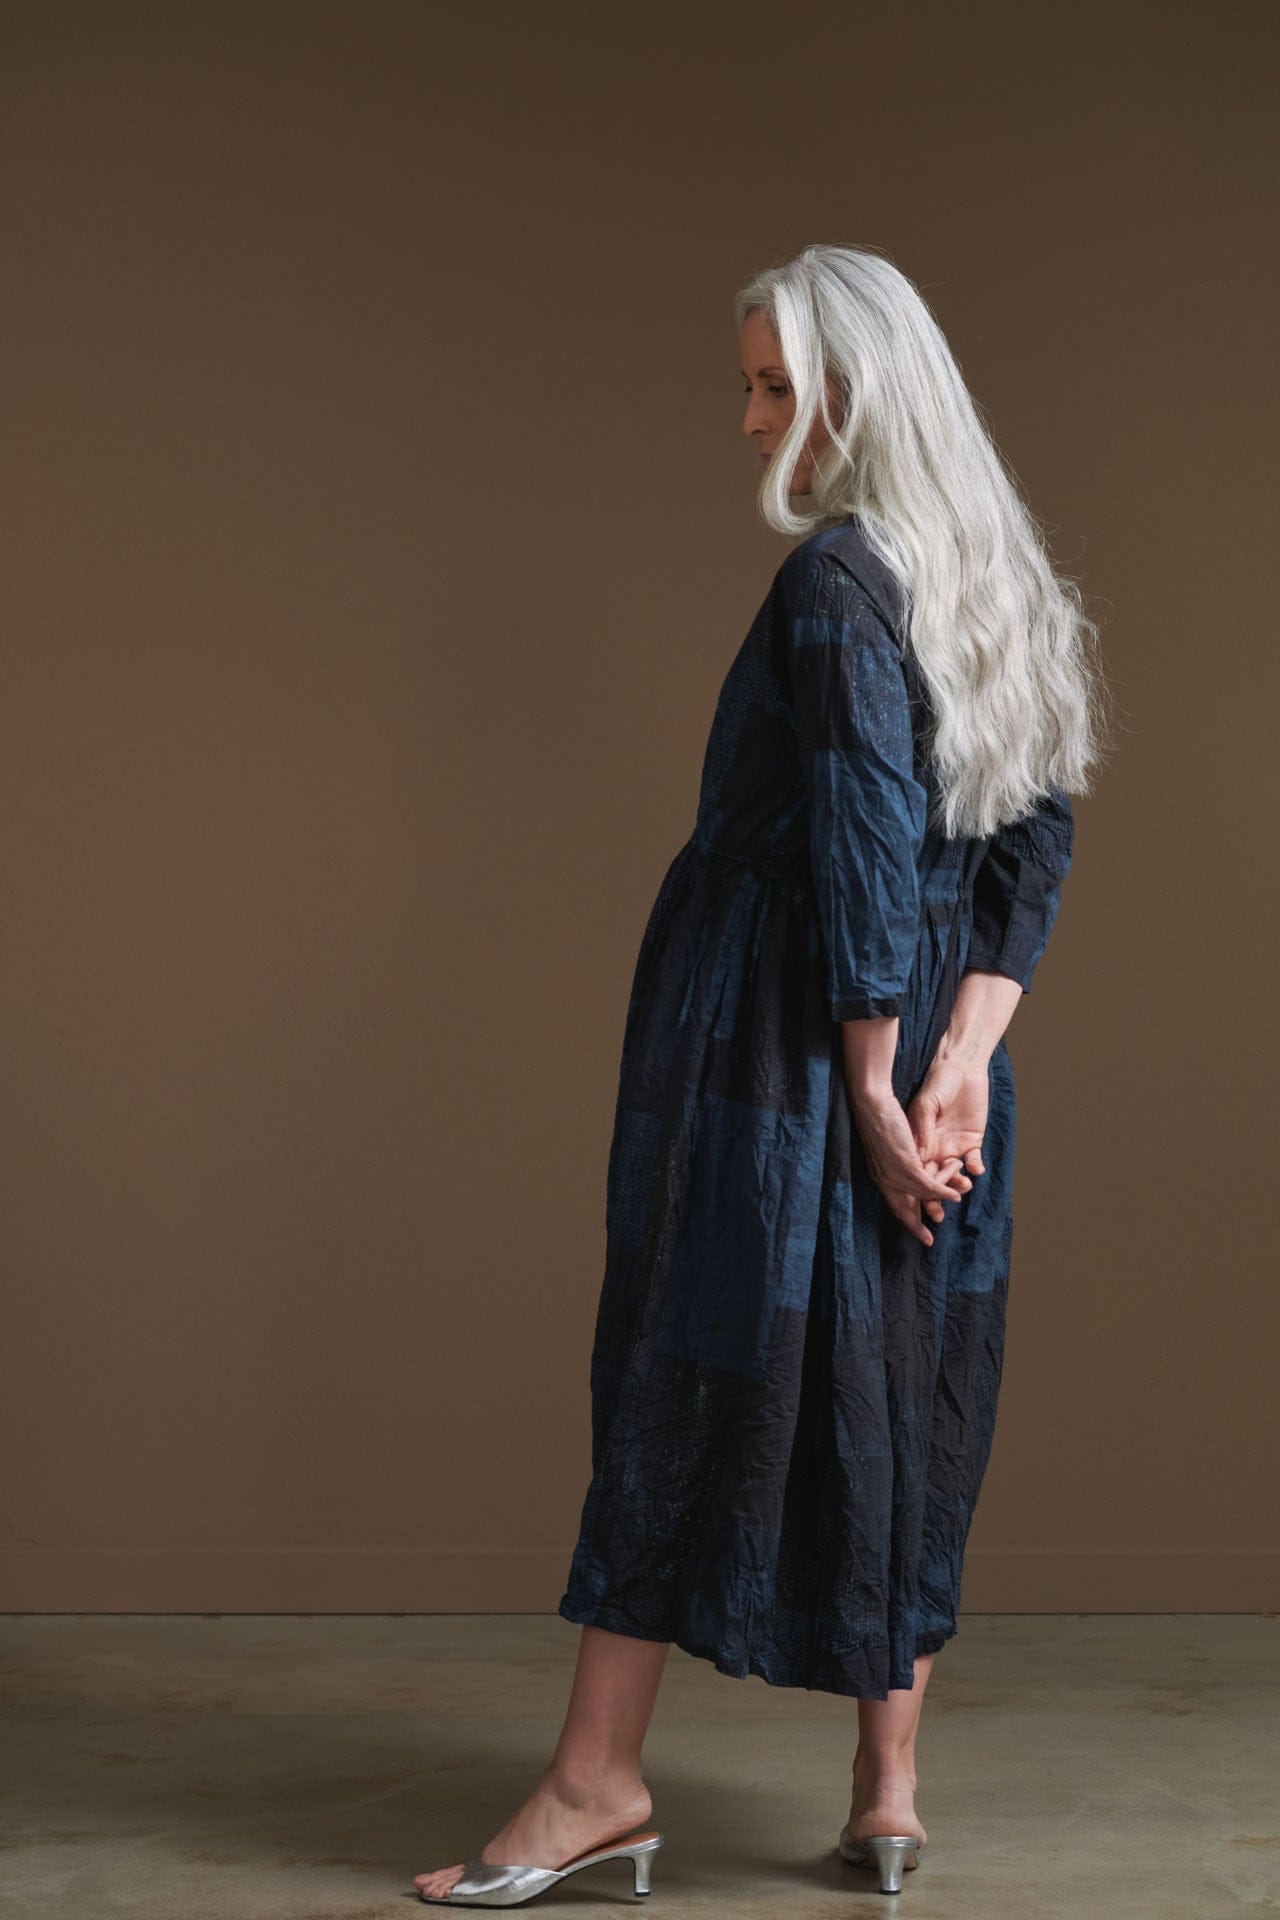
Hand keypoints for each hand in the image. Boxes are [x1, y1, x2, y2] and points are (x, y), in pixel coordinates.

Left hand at [851, 1086, 971, 1247]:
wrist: (872, 1101)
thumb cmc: (880, 1116)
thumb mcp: (891, 1143)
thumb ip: (901, 1158)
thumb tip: (913, 1163)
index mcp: (880, 1175)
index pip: (895, 1205)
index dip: (908, 1220)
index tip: (920, 1234)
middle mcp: (885, 1179)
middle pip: (903, 1210)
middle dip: (917, 1226)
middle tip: (930, 1241)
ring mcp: (895, 1173)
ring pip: (923, 1194)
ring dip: (943, 1196)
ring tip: (961, 1192)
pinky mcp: (906, 1164)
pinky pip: (929, 1185)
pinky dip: (944, 1190)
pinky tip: (955, 1192)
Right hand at [905, 1053, 989, 1230]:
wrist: (961, 1065)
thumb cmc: (938, 1082)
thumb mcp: (926, 1104)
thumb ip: (923, 1129)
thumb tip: (919, 1158)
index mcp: (917, 1140)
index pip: (915, 1170)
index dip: (916, 1188)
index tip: (919, 1205)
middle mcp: (933, 1146)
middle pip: (932, 1179)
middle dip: (934, 1198)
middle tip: (938, 1216)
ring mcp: (952, 1144)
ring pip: (953, 1174)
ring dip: (956, 1183)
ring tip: (963, 1187)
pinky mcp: (972, 1139)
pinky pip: (974, 1160)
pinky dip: (975, 1167)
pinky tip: (976, 1169)